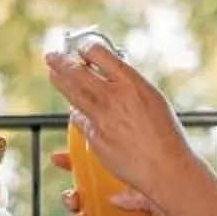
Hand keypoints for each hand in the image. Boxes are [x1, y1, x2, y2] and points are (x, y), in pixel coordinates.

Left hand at [45, 39, 193, 206]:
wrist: (165, 167)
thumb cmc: (165, 134)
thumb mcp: (152, 98)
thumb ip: (129, 85)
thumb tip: (110, 72)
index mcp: (132, 82)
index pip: (100, 54)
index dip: (87, 48)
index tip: (81, 48)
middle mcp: (114, 96)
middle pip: (77, 72)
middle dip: (61, 61)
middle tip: (51, 56)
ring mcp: (102, 118)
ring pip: (72, 94)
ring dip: (59, 81)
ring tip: (53, 73)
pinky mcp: (95, 137)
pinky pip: (80, 120)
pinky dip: (77, 113)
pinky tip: (75, 109)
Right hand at [55, 152, 216, 215]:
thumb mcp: (165, 199)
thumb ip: (139, 196)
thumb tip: (112, 199)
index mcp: (134, 189)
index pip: (101, 172)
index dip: (77, 165)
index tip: (59, 158)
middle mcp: (125, 211)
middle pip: (87, 200)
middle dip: (72, 197)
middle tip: (72, 197)